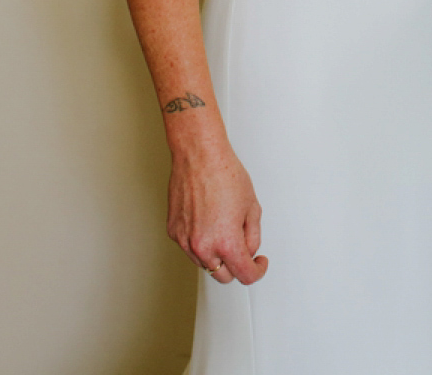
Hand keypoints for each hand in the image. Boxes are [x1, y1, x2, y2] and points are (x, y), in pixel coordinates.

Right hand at [166, 140, 267, 283]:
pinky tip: (206, 220)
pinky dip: (200, 241)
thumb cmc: (225, 174)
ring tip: (222, 226)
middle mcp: (203, 247)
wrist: (199, 155)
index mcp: (226, 242)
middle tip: (242, 247)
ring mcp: (185, 241)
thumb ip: (253, 236)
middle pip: (223, 276)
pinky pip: (190, 247)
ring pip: (205, 263)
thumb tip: (248, 250)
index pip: (244, 275)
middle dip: (235, 266)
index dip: (256, 271)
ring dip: (216, 254)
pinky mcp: (173, 232)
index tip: (258, 264)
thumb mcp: (252, 206)